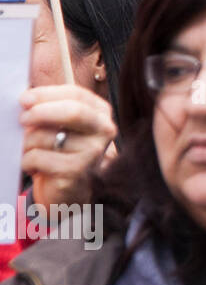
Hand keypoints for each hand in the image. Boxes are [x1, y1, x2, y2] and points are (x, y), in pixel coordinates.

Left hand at [19, 84, 116, 208]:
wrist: (71, 190)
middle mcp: (104, 131)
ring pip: (48, 137)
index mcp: (101, 113)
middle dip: (40, 112)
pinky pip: (39, 158)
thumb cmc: (62, 151)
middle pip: (73, 112)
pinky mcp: (77, 172)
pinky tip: (34, 166)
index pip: (76, 94)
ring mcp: (93, 153)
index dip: (46, 94)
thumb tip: (26, 98)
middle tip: (22, 119)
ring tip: (31, 150)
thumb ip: (50, 108)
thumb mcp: (61, 125)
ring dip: (28, 143)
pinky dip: (27, 161)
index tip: (24, 99)